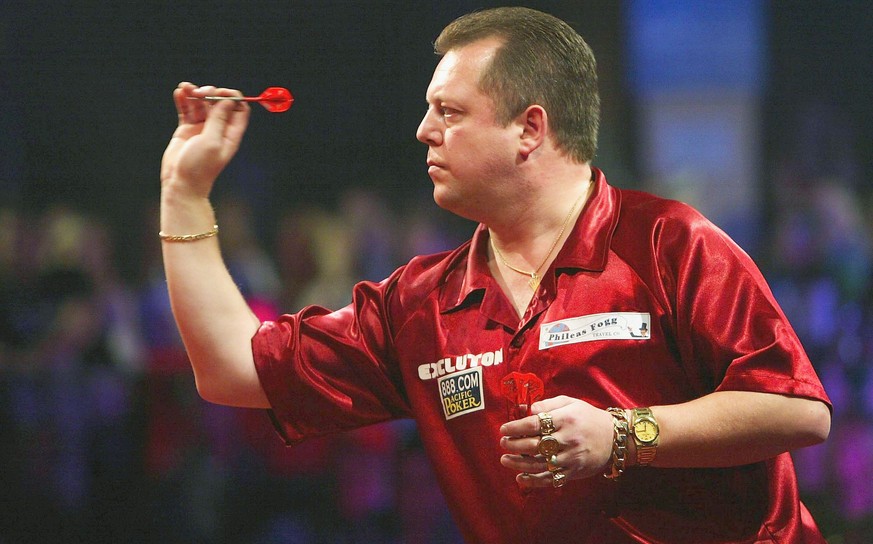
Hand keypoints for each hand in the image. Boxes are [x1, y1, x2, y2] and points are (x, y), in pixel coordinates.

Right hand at [160, 82, 250, 197]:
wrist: (181, 183)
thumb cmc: (199, 167)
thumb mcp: (212, 141)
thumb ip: (218, 120)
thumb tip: (227, 100)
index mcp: (230, 134)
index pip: (239, 109)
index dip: (232, 97)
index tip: (220, 92)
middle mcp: (218, 129)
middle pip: (219, 103)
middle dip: (210, 93)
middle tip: (199, 92)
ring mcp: (202, 128)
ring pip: (201, 104)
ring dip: (194, 93)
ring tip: (184, 88)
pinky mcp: (187, 129)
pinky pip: (187, 110)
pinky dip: (184, 100)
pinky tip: (179, 92)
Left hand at [499, 395, 613, 488]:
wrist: (614, 437)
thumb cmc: (588, 417)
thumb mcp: (570, 403)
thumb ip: (547, 405)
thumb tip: (525, 409)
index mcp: (566, 419)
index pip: (535, 424)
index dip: (516, 427)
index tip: (504, 429)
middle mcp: (568, 439)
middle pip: (535, 445)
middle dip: (514, 445)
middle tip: (503, 442)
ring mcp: (571, 458)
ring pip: (540, 464)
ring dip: (519, 464)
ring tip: (504, 459)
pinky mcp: (574, 472)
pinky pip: (551, 479)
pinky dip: (534, 481)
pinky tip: (520, 478)